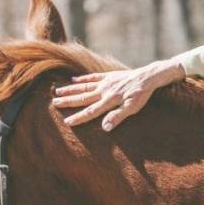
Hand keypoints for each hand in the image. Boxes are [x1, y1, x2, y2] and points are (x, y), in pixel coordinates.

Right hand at [50, 59, 185, 131]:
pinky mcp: (110, 76)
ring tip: (58, 91)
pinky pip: (93, 77)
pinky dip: (82, 79)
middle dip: (68, 101)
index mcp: (109, 101)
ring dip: (71, 89)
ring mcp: (106, 83)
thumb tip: (104, 128)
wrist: (149, 76)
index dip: (79, 117)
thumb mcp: (133, 108)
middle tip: (54, 103)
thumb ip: (118, 117)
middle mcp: (104, 91)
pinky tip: (73, 79)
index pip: (91, 111)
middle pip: (83, 97)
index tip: (67, 121)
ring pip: (84, 86)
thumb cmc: (142, 94)